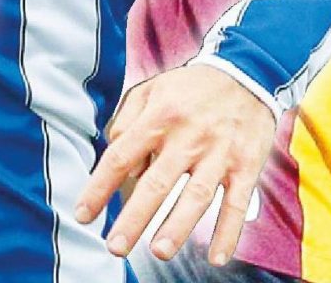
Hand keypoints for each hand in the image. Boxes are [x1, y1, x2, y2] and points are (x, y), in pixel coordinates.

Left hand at [73, 62, 277, 264]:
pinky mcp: (246, 166)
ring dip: (178, 227)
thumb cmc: (190, 88)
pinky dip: (229, 232)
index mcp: (158, 118)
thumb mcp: (151, 90)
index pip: (120, 157)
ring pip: (196, 196)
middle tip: (115, 247)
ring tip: (158, 251)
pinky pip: (238, 203)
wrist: (246, 72)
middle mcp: (187, 138)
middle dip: (134, 218)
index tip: (83, 215)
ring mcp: (219, 154)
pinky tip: (217, 258)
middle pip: (156, 183)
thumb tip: (122, 163)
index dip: (99, 187)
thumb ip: (128, 122)